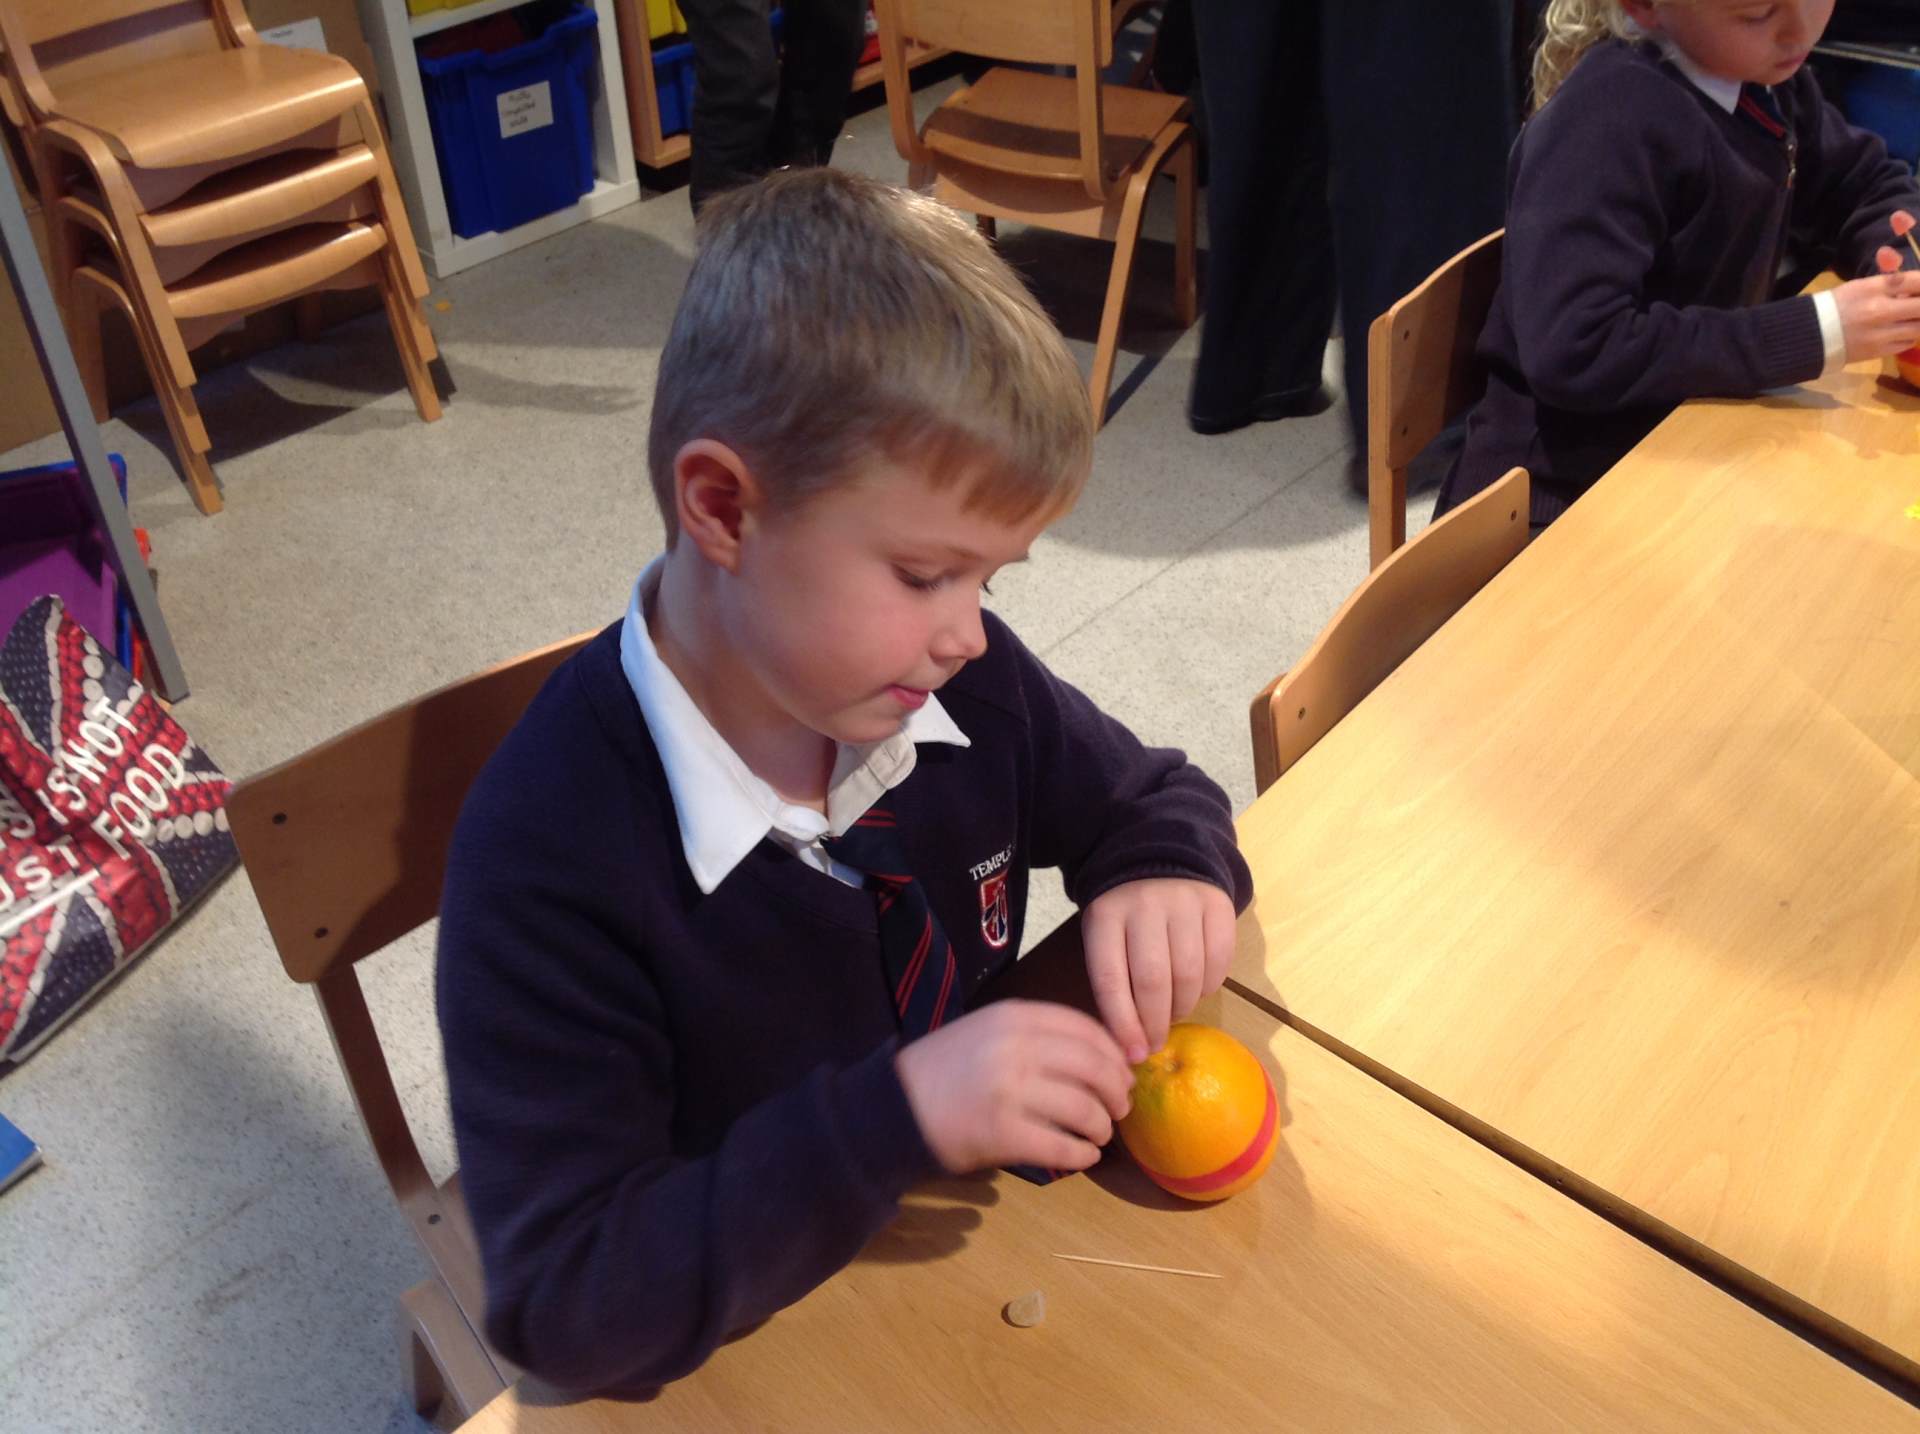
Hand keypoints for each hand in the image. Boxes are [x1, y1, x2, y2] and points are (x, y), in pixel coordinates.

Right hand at [894, 1000, 1132, 1173]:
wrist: (892, 1107)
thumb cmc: (944, 1070)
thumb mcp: (987, 1032)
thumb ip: (1035, 1036)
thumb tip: (1100, 1059)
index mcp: (1013, 1016)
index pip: (1086, 1029)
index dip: (1114, 1054)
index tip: (1125, 1072)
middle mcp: (1015, 1047)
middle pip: (1094, 1067)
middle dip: (1117, 1092)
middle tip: (1121, 1108)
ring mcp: (1009, 1091)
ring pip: (1084, 1109)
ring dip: (1102, 1127)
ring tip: (1100, 1135)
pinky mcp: (1002, 1134)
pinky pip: (1061, 1146)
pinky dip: (1082, 1155)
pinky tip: (1084, 1157)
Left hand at [1083, 878, 1236, 1063]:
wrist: (1160, 856)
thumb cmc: (1125, 913)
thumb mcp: (1104, 935)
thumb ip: (1112, 981)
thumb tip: (1129, 1044)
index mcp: (1105, 916)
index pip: (1110, 980)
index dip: (1122, 1024)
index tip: (1133, 1054)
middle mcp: (1144, 905)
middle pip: (1152, 981)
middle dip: (1155, 1024)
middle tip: (1155, 1044)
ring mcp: (1183, 901)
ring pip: (1188, 975)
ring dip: (1182, 1008)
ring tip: (1173, 1012)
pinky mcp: (1217, 904)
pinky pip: (1219, 961)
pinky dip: (1209, 986)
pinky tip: (1196, 988)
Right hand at [1832, 261, 1919, 360]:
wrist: (1810, 336)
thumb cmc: (1836, 306)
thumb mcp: (1861, 286)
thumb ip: (1890, 283)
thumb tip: (1916, 284)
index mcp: (1873, 288)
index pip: (1915, 281)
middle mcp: (1879, 310)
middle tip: (1917, 306)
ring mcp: (1880, 334)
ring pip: (1918, 328)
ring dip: (1917, 322)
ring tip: (1910, 319)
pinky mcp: (1878, 351)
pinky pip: (1907, 343)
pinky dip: (1908, 337)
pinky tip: (1900, 332)